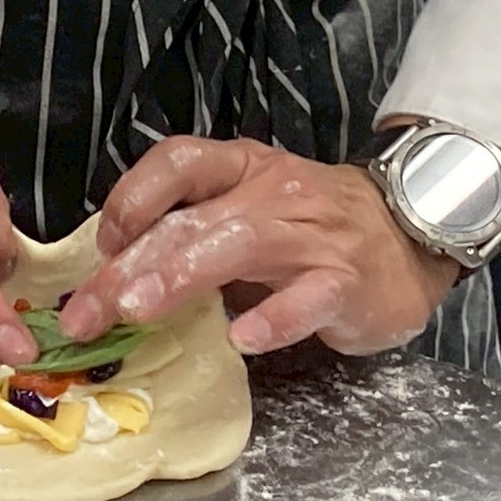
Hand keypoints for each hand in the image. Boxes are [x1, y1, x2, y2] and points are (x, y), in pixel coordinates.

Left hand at [59, 136, 459, 355]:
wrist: (412, 229)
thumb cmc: (314, 225)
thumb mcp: (250, 209)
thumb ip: (193, 231)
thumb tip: (114, 272)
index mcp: (241, 168)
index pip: (177, 162)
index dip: (132, 198)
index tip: (102, 246)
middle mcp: (271, 193)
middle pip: (191, 220)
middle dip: (130, 266)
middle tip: (88, 312)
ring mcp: (311, 235)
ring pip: (239, 245)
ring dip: (181, 277)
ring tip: (140, 310)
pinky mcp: (346, 281)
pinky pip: (307, 297)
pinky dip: (275, 318)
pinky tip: (243, 339)